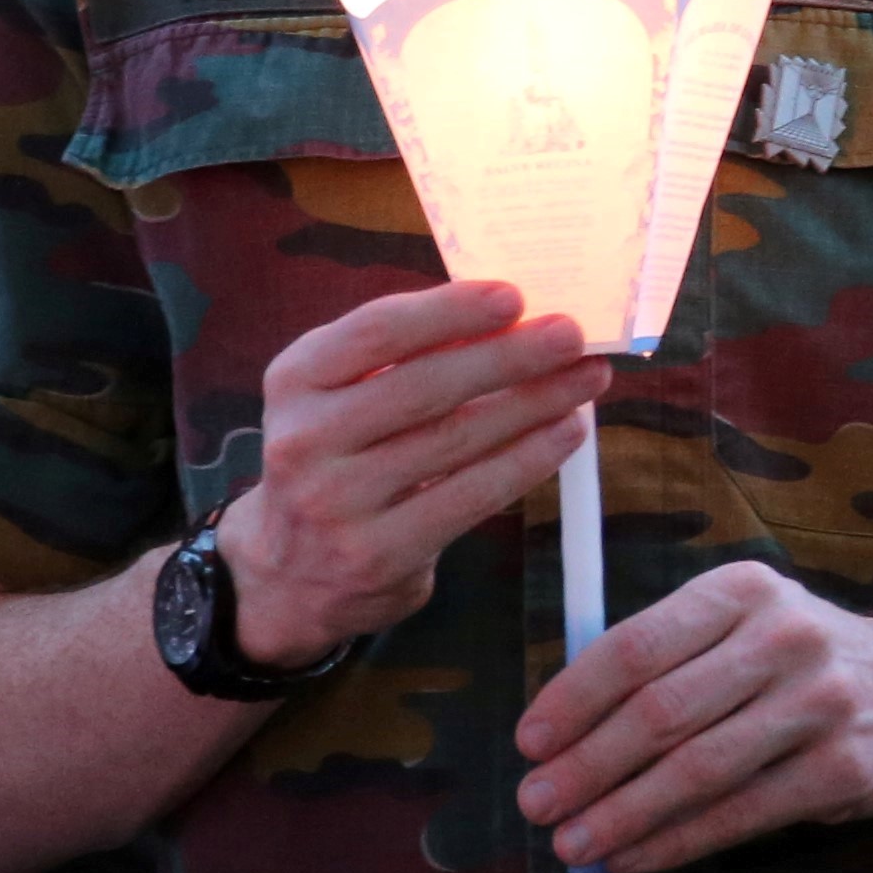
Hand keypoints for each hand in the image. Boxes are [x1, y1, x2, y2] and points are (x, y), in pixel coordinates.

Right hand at [222, 281, 608, 671]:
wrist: (287, 576)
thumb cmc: (336, 460)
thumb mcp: (339, 398)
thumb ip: (401, 358)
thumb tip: (509, 316)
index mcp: (297, 380)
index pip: (376, 332)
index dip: (448, 310)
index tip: (514, 296)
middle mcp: (306, 439)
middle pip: (423, 386)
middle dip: (509, 355)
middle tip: (571, 335)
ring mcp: (338, 502)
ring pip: (456, 440)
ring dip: (533, 403)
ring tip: (585, 379)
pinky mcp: (378, 553)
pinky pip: (471, 496)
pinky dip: (527, 460)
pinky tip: (564, 433)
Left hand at [513, 559, 872, 872]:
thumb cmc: (801, 661)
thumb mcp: (743, 624)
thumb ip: (663, 661)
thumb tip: (560, 734)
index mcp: (742, 590)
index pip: (637, 645)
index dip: (573, 699)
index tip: (529, 742)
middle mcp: (784, 637)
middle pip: (661, 712)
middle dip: (587, 766)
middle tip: (536, 804)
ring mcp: (819, 704)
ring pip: (698, 770)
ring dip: (623, 814)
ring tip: (572, 843)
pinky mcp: (843, 768)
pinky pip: (741, 814)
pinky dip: (676, 842)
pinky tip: (632, 858)